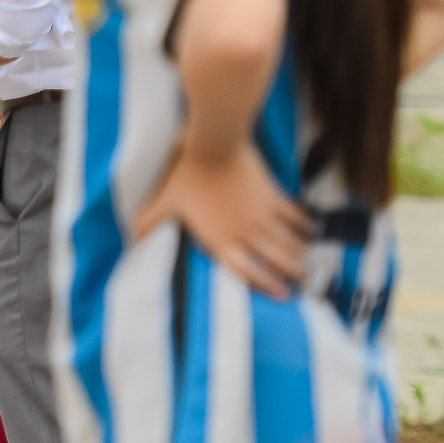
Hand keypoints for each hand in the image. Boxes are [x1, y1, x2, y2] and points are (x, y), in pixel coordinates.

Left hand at [133, 140, 309, 297]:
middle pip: (276, 261)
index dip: (264, 285)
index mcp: (221, 239)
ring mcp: (263, 216)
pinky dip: (305, 224)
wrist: (213, 146)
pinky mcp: (274, 197)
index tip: (281, 296)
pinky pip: (294, 216)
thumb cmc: (186, 174)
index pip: (246, 271)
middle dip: (292, 274)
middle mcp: (246, 233)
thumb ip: (149, 221)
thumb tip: (131, 237)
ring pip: (289, 243)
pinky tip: (312, 229)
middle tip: (304, 282)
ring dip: (300, 254)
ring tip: (308, 263)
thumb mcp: (164, 201)